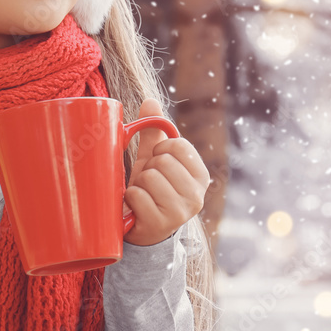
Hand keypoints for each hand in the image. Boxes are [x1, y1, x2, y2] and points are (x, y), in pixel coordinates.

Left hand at [123, 98, 209, 245]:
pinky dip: (130, 199)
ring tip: (143, 196)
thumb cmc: (150, 189)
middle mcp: (197, 195)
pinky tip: (136, 209)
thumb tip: (150, 100)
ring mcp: (180, 212)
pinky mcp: (161, 224)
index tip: (158, 162)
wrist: (142, 229)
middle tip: (149, 184)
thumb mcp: (153, 160)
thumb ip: (154, 132)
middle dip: (148, 169)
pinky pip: (137, 195)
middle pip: (162, 161)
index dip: (161, 150)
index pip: (178, 145)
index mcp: (200, 176)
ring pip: (149, 177)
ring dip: (138, 185)